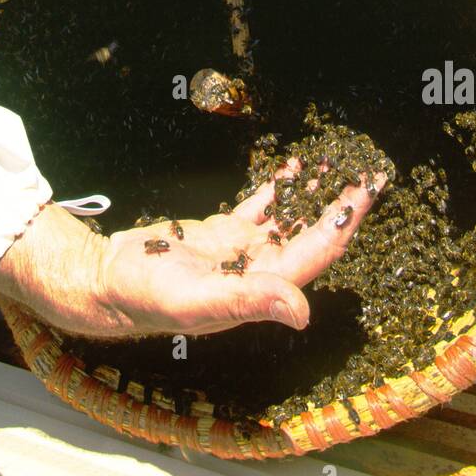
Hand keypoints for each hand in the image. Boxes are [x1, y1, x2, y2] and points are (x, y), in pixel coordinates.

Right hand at [97, 162, 387, 335]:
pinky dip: (279, 189)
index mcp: (262, 287)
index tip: (369, 192)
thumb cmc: (145, 295)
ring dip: (316, 193)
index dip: (346, 222)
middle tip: (368, 169)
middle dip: (341, 202)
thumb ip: (249, 301)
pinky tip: (294, 168)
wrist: (105, 281)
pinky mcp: (222, 235)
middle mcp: (260, 270)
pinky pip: (261, 209)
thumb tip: (303, 313)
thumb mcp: (196, 299)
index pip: (318, 250)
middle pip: (313, 231)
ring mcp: (242, 252)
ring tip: (339, 162)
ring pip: (291, 217)